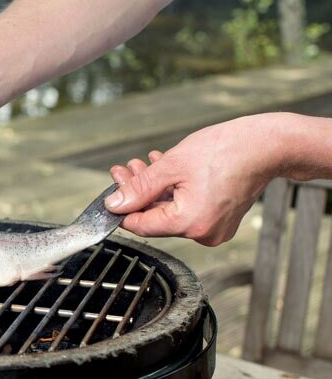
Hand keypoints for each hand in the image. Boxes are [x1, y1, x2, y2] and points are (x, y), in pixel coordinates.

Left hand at [104, 115, 284, 245]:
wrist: (268, 145)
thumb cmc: (228, 150)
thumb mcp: (172, 165)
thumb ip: (139, 188)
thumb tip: (115, 204)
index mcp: (189, 224)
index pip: (141, 226)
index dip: (122, 208)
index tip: (111, 193)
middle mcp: (203, 233)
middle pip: (155, 217)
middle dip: (137, 192)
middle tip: (124, 171)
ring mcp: (214, 228)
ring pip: (170, 211)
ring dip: (154, 189)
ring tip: (141, 165)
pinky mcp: (220, 220)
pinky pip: (187, 209)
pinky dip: (173, 192)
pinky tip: (162, 171)